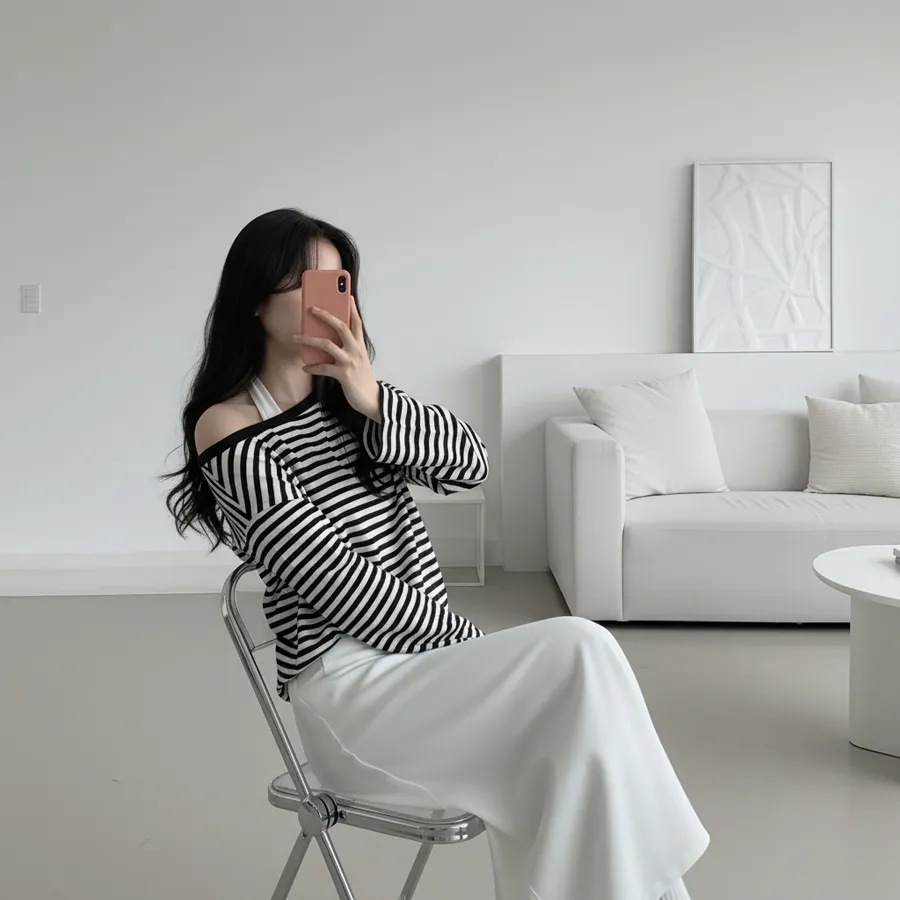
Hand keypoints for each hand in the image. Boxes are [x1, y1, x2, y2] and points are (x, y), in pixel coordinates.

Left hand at [294, 297, 381, 421]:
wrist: (372, 399)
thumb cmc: (362, 379)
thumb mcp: (358, 360)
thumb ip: (348, 349)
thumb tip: (327, 340)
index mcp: (360, 346)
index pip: (357, 322)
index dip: (352, 308)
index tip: (346, 295)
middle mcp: (356, 350)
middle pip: (341, 326)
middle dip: (326, 315)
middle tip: (312, 308)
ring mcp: (350, 362)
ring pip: (327, 344)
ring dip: (309, 339)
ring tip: (296, 338)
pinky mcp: (343, 374)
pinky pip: (323, 367)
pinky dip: (312, 367)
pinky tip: (305, 367)